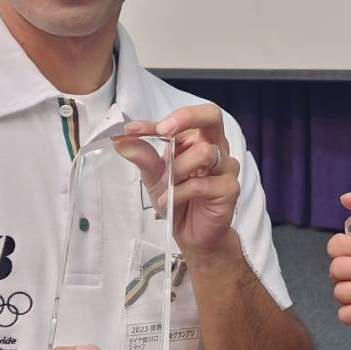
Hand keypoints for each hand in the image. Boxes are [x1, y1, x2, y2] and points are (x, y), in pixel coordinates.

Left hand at [123, 105, 239, 254]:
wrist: (193, 234)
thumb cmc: (178, 199)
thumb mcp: (154, 177)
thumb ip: (142, 157)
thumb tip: (121, 139)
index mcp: (199, 139)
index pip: (183, 119)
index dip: (155, 122)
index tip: (131, 129)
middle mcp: (217, 147)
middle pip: (212, 115)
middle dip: (185, 118)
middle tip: (163, 130)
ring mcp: (226, 167)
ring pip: (204, 152)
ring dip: (177, 169)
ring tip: (165, 187)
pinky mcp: (230, 189)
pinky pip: (201, 184)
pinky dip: (179, 192)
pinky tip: (169, 201)